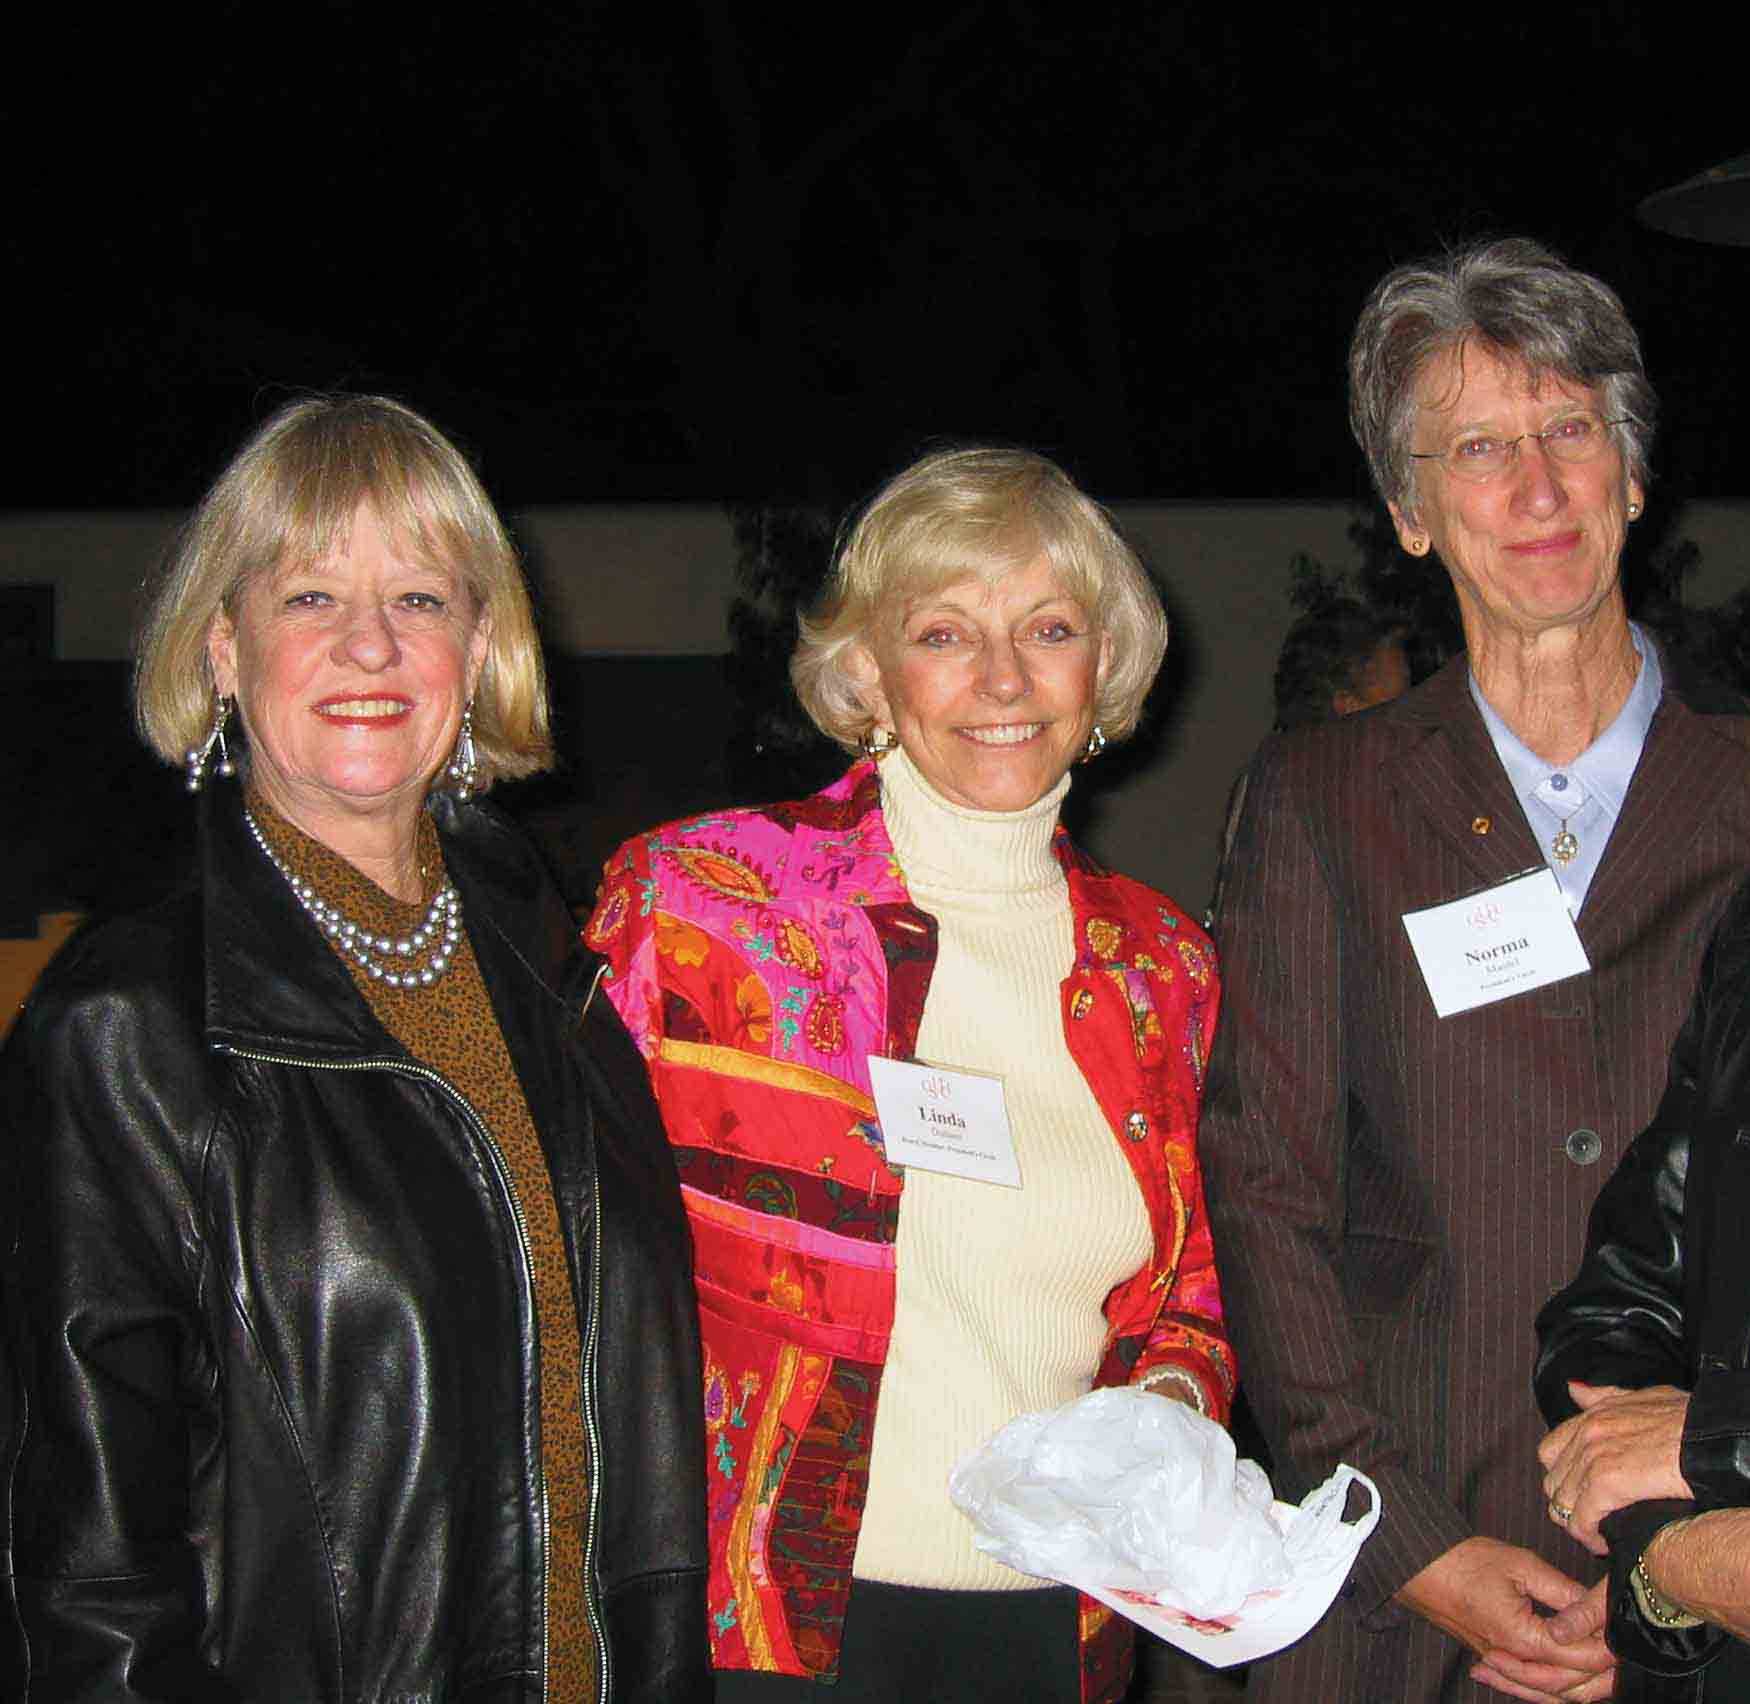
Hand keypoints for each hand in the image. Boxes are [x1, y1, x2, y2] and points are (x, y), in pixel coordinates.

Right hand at [1397, 1537, 1614, 1702]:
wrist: (1418, 1565)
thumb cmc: (1464, 1560)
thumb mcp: (1520, 1565)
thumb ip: (1562, 1591)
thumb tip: (1595, 1606)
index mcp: (1523, 1639)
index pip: (1579, 1656)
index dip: (1606, 1646)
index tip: (1625, 1632)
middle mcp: (1514, 1660)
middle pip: (1569, 1685)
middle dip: (1600, 1673)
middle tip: (1622, 1653)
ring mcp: (1501, 1663)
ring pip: (1550, 1693)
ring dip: (1579, 1684)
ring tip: (1604, 1670)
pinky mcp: (1492, 1657)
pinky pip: (1529, 1686)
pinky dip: (1548, 1689)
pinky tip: (1559, 1683)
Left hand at [1538, 1382, 1691, 1554]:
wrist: (1712, 1437)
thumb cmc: (1689, 1420)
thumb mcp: (1644, 1398)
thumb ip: (1605, 1397)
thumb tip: (1573, 1391)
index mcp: (1593, 1416)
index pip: (1550, 1452)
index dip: (1562, 1478)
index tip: (1579, 1495)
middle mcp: (1586, 1434)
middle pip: (1553, 1481)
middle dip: (1569, 1505)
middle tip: (1590, 1521)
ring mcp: (1593, 1457)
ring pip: (1562, 1503)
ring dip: (1577, 1525)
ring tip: (1597, 1536)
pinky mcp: (1606, 1483)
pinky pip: (1581, 1519)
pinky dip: (1588, 1537)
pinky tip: (1605, 1545)